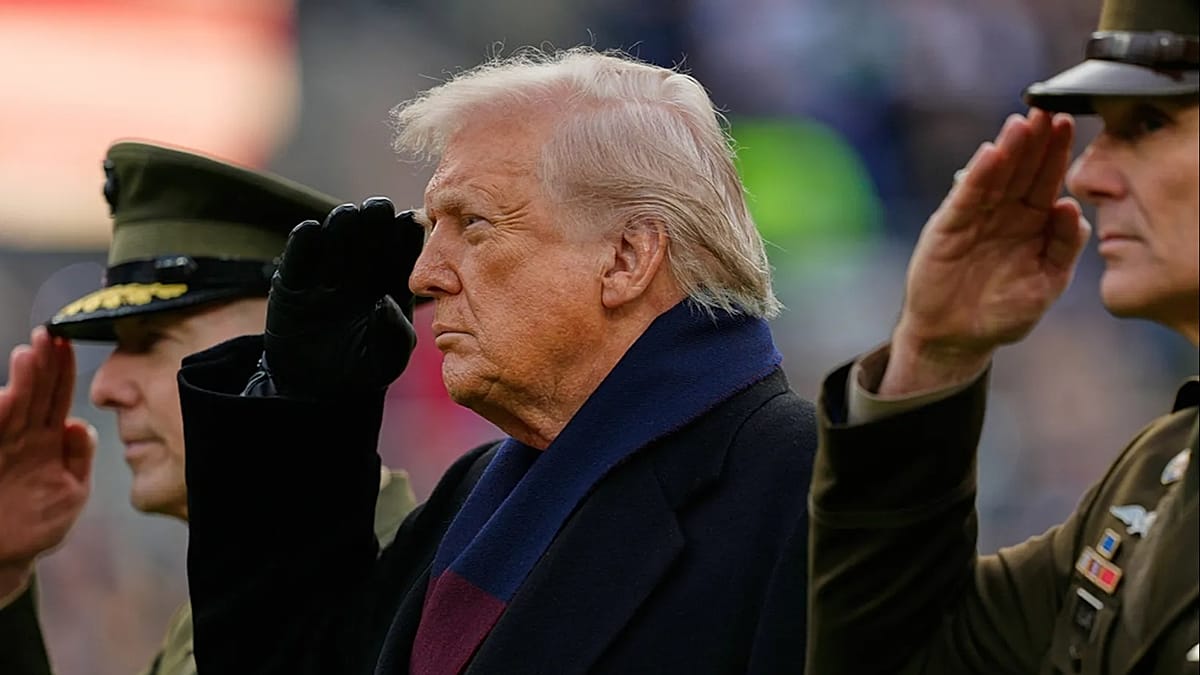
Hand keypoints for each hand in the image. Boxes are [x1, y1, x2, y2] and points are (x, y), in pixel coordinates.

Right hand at [0, 328, 94, 596]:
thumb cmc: (35, 527)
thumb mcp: (70, 493)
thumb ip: (78, 458)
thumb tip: (78, 423)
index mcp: (45, 442)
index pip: (56, 397)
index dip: (62, 370)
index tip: (66, 342)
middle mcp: (20, 439)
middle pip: (33, 394)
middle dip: (41, 364)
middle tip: (46, 336)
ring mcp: (1, 447)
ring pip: (11, 409)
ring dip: (20, 383)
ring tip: (27, 356)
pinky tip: (3, 397)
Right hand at [263, 197, 424, 395]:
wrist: (317, 391)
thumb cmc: (363, 371)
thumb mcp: (387, 359)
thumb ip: (394, 334)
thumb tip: (384, 302)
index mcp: (390, 284)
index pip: (401, 255)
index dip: (404, 238)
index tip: (409, 224)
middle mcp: (359, 273)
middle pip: (368, 239)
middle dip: (373, 221)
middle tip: (378, 208)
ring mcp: (326, 275)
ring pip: (334, 242)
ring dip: (340, 225)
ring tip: (347, 214)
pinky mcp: (293, 285)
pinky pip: (298, 261)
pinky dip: (303, 245)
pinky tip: (310, 231)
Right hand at [881, 109, 1091, 395]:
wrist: (957, 338)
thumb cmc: (1002, 312)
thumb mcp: (1046, 283)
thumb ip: (1063, 248)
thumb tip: (1073, 208)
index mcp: (1033, 223)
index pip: (1047, 180)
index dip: (1057, 152)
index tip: (1067, 123)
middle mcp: (1004, 213)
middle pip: (1022, 169)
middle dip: (1034, 140)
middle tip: (1046, 110)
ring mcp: (975, 218)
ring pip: (995, 177)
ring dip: (1008, 149)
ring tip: (1020, 123)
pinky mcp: (948, 227)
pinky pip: (966, 197)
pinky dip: (977, 176)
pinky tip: (989, 155)